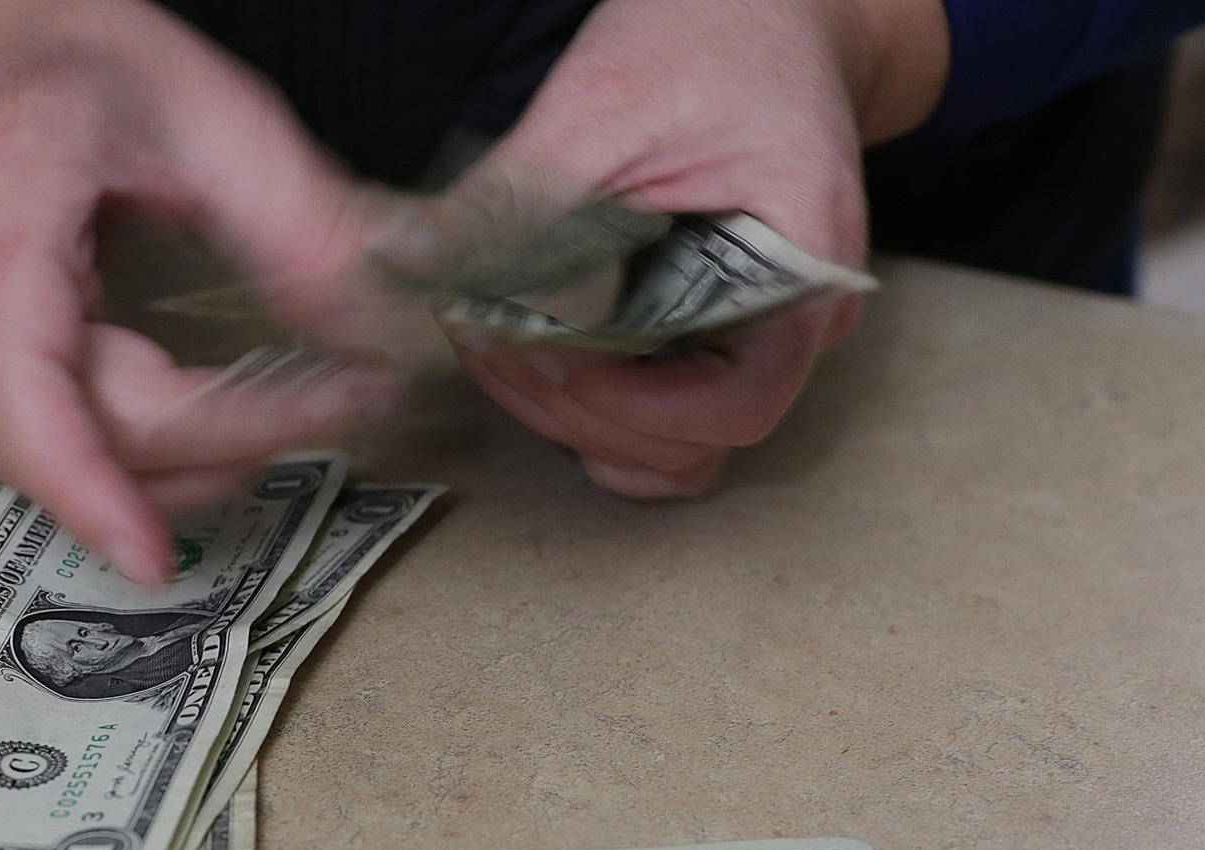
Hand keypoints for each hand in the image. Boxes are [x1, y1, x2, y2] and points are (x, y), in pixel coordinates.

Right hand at [0, 1, 388, 582]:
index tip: (159, 554)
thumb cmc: (90, 72)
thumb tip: (380, 344)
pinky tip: (212, 432)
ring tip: (283, 422)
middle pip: (68, 433)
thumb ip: (305, 230)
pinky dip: (132, 463)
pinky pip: (40, 451)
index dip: (90, 485)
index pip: (29, 380)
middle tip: (337, 411)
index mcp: (1, 202)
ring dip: (175, 471)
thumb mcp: (220, 115)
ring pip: (49, 464)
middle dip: (210, 451)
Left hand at [393, 0, 947, 497]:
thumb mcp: (600, 107)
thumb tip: (400, 257)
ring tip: (504, 354)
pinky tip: (536, 361)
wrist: (760, 11)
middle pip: (693, 441)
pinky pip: (662, 424)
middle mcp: (798, 323)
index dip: (631, 405)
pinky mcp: (714, 342)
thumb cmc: (708, 38)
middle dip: (577, 411)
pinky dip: (594, 415)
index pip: (739, 401)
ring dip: (577, 424)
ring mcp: (760, 340)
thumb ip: (511, 196)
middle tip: (488, 345)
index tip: (546, 359)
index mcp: (804, 264)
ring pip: (673, 450)